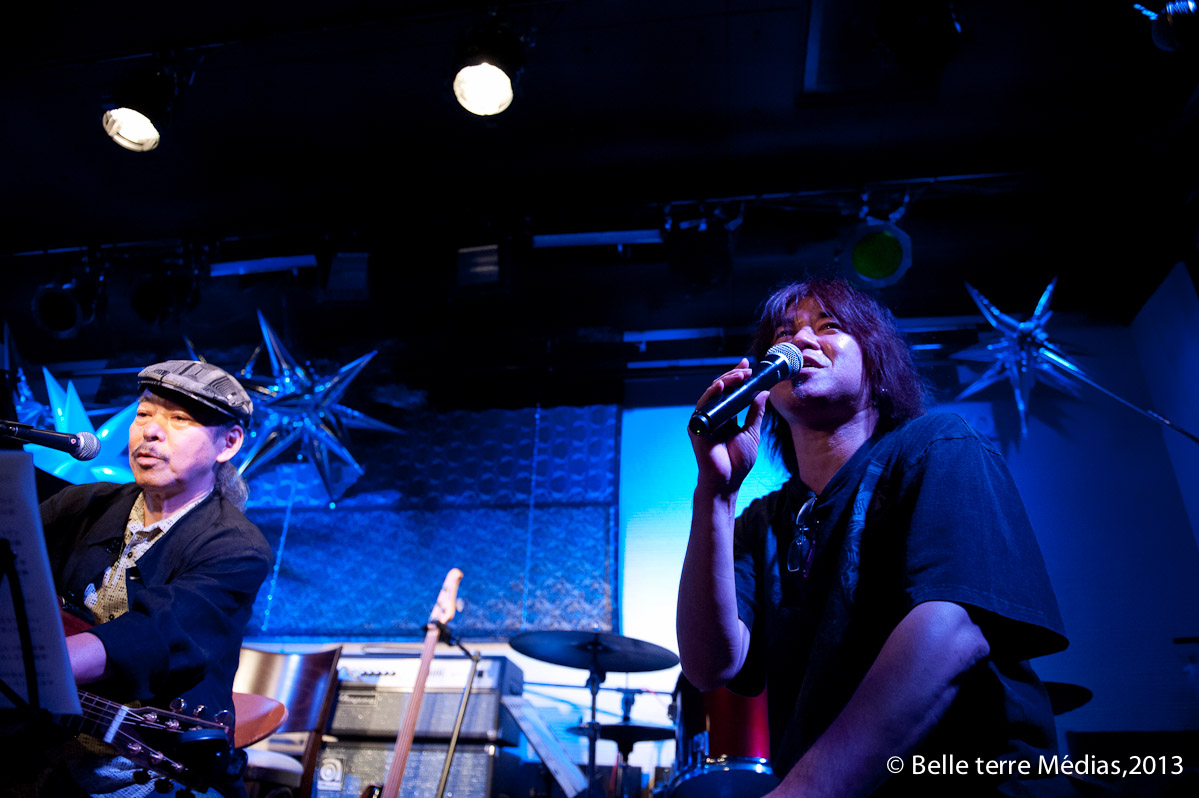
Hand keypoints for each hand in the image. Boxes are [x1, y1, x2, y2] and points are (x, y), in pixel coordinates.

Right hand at [689, 358, 770, 495]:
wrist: (727, 482)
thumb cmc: (738, 462)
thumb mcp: (752, 432)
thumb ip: (755, 412)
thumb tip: (763, 393)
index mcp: (726, 416)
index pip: (731, 391)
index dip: (738, 376)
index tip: (748, 364)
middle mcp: (714, 416)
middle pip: (721, 389)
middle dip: (734, 376)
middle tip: (746, 369)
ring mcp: (705, 420)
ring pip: (712, 393)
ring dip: (725, 381)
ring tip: (738, 375)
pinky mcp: (697, 427)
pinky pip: (702, 406)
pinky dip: (711, 394)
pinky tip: (720, 386)